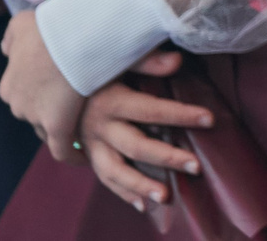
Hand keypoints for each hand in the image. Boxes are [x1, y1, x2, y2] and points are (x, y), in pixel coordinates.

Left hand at [0, 8, 87, 160]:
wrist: (72, 33)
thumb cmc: (52, 26)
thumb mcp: (23, 23)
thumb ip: (12, 39)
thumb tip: (7, 50)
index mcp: (9, 85)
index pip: (25, 97)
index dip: (45, 93)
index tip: (61, 90)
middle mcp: (17, 104)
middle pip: (37, 114)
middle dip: (54, 112)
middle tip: (79, 104)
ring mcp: (36, 117)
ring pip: (49, 130)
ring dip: (65, 129)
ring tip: (87, 126)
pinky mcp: (57, 126)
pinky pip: (63, 149)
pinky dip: (73, 155)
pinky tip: (84, 157)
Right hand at [78, 53, 211, 212]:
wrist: (55, 87)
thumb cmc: (98, 70)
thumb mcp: (118, 60)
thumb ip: (147, 61)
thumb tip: (177, 60)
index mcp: (111, 100)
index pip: (151, 110)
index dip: (181, 115)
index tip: (210, 119)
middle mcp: (100, 126)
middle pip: (136, 146)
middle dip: (168, 157)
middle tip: (196, 166)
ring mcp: (91, 145)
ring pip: (116, 171)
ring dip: (142, 185)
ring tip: (167, 196)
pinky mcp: (89, 156)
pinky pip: (106, 178)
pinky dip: (124, 193)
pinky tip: (145, 205)